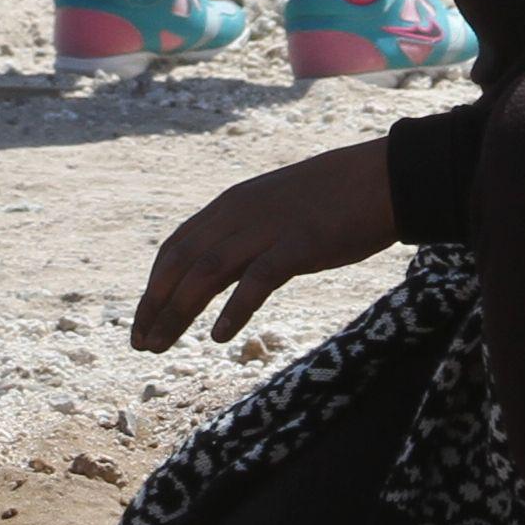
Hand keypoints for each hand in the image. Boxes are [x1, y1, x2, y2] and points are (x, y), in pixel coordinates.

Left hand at [131, 142, 396, 351]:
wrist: (382, 178)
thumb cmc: (332, 198)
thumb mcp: (273, 207)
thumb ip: (243, 231)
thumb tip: (216, 269)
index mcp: (231, 204)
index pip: (176, 247)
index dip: (153, 286)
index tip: (142, 322)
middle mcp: (240, 214)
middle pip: (182, 263)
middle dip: (155, 305)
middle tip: (141, 344)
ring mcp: (268, 228)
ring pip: (207, 272)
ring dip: (178, 312)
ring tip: (161, 345)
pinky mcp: (299, 245)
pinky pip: (257, 280)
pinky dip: (234, 308)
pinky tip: (219, 337)